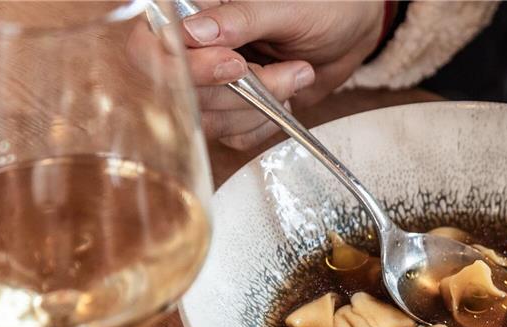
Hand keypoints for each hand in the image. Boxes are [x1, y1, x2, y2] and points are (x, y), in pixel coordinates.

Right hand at [180, 1, 384, 148]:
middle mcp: (195, 49)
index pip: (156, 48)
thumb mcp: (284, 7)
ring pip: (210, 119)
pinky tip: (286, 98)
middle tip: (290, 70)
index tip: (236, 65)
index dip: (192, 67)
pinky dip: (265, 123)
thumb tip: (193, 33)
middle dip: (242, 92)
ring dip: (259, 108)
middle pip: (185, 93)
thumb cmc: (322, 5)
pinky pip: (233, 134)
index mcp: (194, 10)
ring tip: (298, 73)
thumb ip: (238, 19)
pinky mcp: (232, 108)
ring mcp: (212, 82)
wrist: (350, 29)